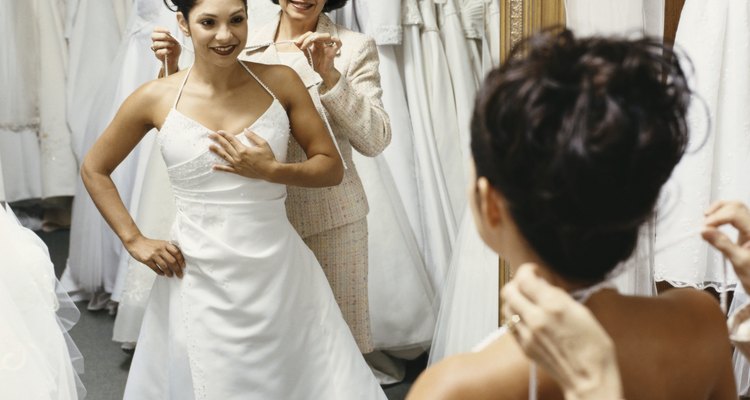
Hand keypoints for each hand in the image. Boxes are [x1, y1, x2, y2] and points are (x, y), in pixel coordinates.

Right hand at [125, 235, 185, 277]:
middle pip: (172, 260)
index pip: (176, 252)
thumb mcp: (161, 243)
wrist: (136, 242)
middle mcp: (160, 249)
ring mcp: (153, 255)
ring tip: (171, 275)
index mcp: (165, 244)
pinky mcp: (147, 260)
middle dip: (177, 269)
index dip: (181, 260)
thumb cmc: (149, 244)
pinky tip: (162, 274)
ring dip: (169, 272)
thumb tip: (178, 258)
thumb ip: (168, 249)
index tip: (183, 266)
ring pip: (164, 266)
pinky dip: (160, 272)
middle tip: (180, 274)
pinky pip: (155, 268)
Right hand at [151, 26, 180, 74]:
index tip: (169, 31)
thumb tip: (169, 34)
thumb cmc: (174, 47)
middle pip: (153, 36)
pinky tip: (170, 51)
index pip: (156, 29)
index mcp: (159, 35)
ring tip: (172, 45)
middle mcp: (155, 40)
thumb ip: (172, 37)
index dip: (161, 29)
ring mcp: (155, 48)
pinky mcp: (157, 54)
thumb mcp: (176, 41)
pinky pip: (158, 52)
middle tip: (170, 38)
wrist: (174, 57)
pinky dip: (165, 51)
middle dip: (162, 36)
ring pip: (155, 44)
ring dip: (165, 44)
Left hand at [209, 130, 278, 180]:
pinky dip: (220, 168)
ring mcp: (237, 165)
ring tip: (209, 147)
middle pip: (226, 146)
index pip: (232, 140)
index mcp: (243, 149)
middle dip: (217, 140)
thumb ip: (253, 136)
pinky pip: (227, 169)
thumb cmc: (268, 157)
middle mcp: (238, 157)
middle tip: (210, 135)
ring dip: (216, 151)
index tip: (219, 131)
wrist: (270, 171)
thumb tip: (245, 130)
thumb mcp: (263, 144)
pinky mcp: (239, 171)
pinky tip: (213, 166)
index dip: (225, 135)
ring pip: (224, 156)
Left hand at [294, 31, 341, 88]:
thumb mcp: (307, 55)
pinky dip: (337, 40)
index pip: (310, 34)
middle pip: (317, 34)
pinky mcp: (333, 51)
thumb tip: (295, 42)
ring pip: (327, 35)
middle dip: (308, 39)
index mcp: (316, 42)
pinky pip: (338, 43)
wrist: (322, 72)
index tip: (297, 43)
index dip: (303, 37)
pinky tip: (332, 39)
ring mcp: (328, 46)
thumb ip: (303, 48)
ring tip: (311, 43)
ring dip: (318, 37)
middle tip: (303, 46)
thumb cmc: (317, 63)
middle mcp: (322, 42)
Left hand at [501, 264, 622, 399]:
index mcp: (553, 306)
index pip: (524, 278)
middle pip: (508, 290)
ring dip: (513, 300)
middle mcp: (536, 318)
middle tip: (527, 285)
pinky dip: (515, 317)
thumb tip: (543, 285)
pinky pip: (510, 324)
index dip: (527, 270)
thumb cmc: (594, 349)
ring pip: (506, 307)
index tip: (533, 271)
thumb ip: (558, 296)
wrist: (589, 379)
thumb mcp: (582, 312)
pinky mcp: (524, 346)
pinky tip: (526, 317)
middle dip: (516, 283)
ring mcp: (527, 334)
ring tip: (526, 301)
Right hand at [702, 200, 749, 292]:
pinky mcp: (746, 231)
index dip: (717, 218)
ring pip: (735, 208)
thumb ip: (722, 244)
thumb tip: (704, 231)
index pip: (735, 214)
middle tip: (704, 224)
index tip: (704, 228)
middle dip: (717, 211)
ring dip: (719, 211)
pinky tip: (713, 225)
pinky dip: (721, 216)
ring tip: (707, 222)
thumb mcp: (739, 262)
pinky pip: (734, 216)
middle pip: (736, 205)